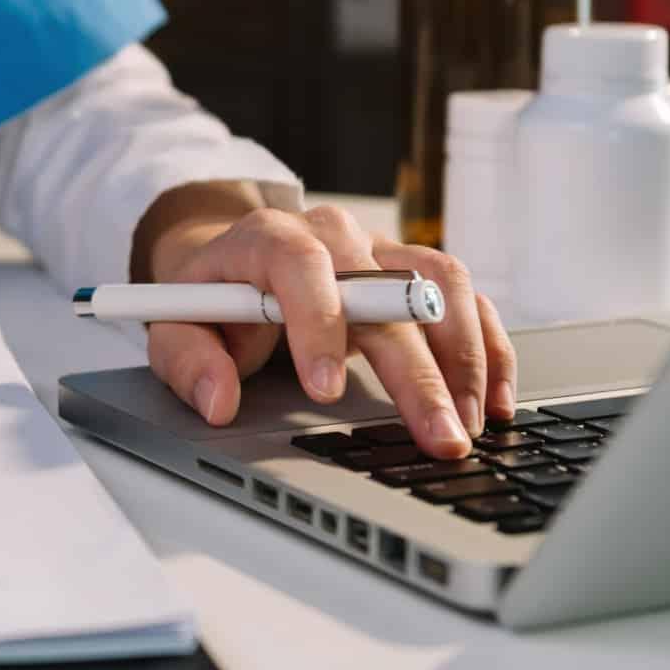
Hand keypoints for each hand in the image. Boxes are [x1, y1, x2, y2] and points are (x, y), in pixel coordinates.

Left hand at [137, 188, 514, 459]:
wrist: (232, 263)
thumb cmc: (208, 302)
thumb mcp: (175, 329)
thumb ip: (187, 362)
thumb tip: (217, 400)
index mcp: (268, 239)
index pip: (301, 266)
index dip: (318, 324)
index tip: (324, 390)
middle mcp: (332, 234)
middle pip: (385, 291)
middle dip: (413, 370)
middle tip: (435, 435)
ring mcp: (379, 249)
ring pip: (439, 283)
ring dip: (462, 356)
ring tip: (469, 423)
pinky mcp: (412, 269)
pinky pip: (464, 295)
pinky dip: (486, 344)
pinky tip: (494, 397)